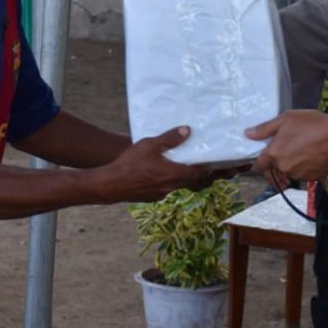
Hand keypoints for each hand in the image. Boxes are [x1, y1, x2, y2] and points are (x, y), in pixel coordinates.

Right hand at [101, 126, 220, 201]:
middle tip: (205, 166)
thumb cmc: (130, 163)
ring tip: (183, 168)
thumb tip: (187, 130)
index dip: (208, 168)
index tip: (215, 163)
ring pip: (178, 186)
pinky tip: (162, 174)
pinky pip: (166, 189)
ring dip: (184, 178)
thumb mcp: (150, 145)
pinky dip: (170, 182)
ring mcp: (162, 193)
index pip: (199, 173)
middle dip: (199, 174)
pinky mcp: (152, 197)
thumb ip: (170, 138)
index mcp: (174, 174)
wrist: (111, 185)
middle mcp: (171, 186)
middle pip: (192, 182)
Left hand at [246, 110, 327, 182]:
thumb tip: (248, 134)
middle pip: (274, 169)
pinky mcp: (312, 178)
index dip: (262, 159)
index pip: (259, 165)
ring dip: (291, 165)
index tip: (267, 153)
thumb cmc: (311, 124)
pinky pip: (303, 175)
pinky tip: (311, 156)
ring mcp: (299, 175)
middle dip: (277, 161)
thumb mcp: (285, 119)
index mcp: (274, 154)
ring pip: (289, 172)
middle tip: (288, 148)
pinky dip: (304, 168)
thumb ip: (264, 129)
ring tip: (302, 150)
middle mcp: (284, 168)